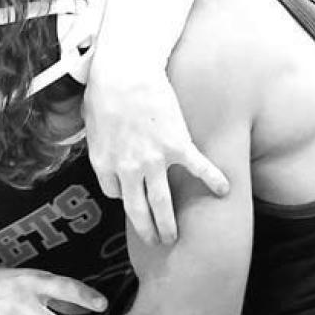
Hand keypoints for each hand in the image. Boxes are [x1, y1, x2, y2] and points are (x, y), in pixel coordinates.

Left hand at [83, 60, 228, 243]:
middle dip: (146, 231)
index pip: (115, 193)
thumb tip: (100, 139)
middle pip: (137, 211)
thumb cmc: (104, 91)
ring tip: (174, 238)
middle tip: (155, 243)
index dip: (124, 193)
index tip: (132, 191)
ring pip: (162, 203)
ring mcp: (153, 160)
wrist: (125, 71)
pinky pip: (198, 169)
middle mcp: (128, 170)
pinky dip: (213, 181)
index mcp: (104, 165)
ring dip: (169, 225)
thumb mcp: (90, 121)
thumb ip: (97, 139)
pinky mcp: (177, 145)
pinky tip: (224, 191)